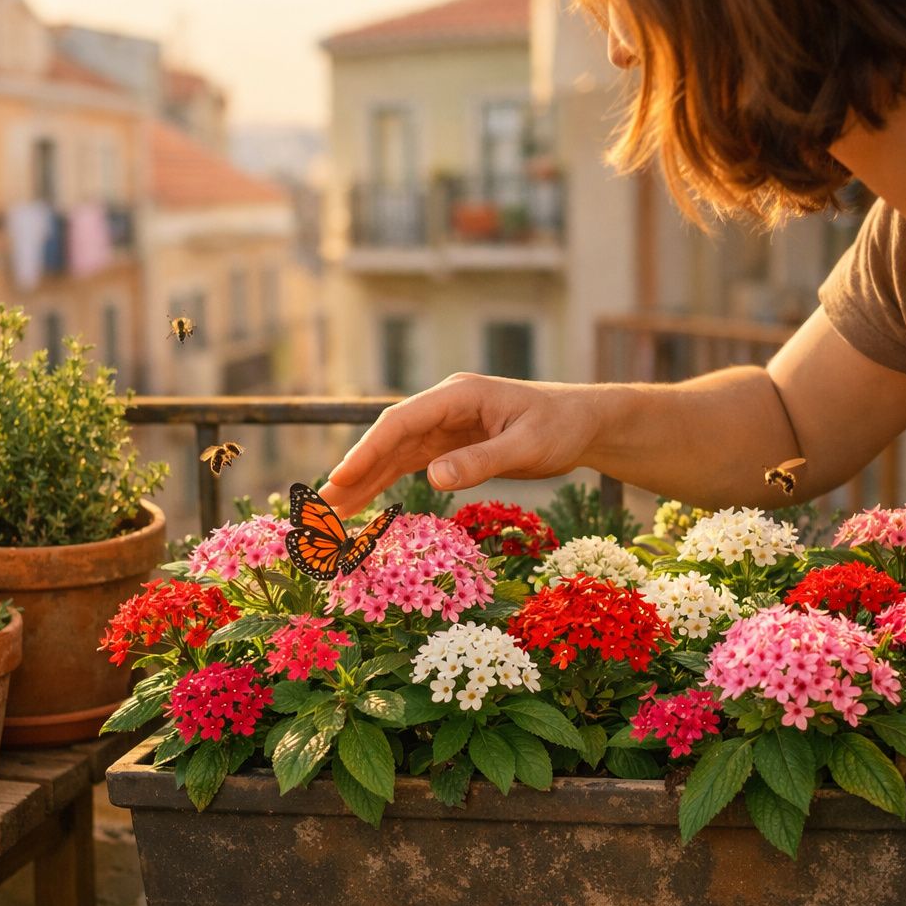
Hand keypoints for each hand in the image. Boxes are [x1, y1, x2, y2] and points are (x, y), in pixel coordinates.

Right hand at [320, 373, 603, 514]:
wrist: (583, 424)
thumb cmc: (560, 429)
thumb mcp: (526, 447)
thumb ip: (480, 461)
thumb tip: (432, 478)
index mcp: (458, 395)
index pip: (401, 421)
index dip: (368, 449)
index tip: (342, 476)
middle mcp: (445, 406)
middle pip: (389, 437)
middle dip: (355, 469)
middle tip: (321, 503)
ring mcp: (445, 425)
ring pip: (395, 452)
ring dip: (364, 479)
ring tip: (332, 510)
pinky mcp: (451, 444)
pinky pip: (411, 463)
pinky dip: (386, 482)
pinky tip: (363, 502)